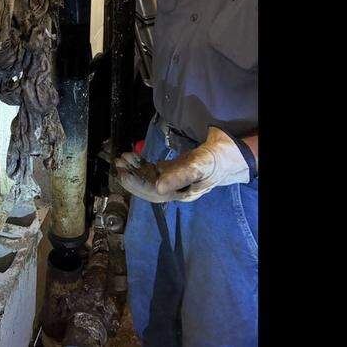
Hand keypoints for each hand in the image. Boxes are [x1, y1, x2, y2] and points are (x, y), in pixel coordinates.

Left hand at [114, 127, 250, 202]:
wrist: (228, 152)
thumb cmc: (216, 160)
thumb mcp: (199, 166)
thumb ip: (179, 176)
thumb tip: (158, 187)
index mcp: (181, 193)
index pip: (154, 193)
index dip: (137, 185)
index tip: (123, 174)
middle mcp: (174, 189)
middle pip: (147, 187)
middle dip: (132, 177)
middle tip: (118, 164)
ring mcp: (172, 180)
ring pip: (148, 177)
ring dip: (134, 169)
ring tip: (122, 157)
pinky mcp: (171, 170)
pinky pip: (153, 170)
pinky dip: (141, 163)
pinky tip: (133, 156)